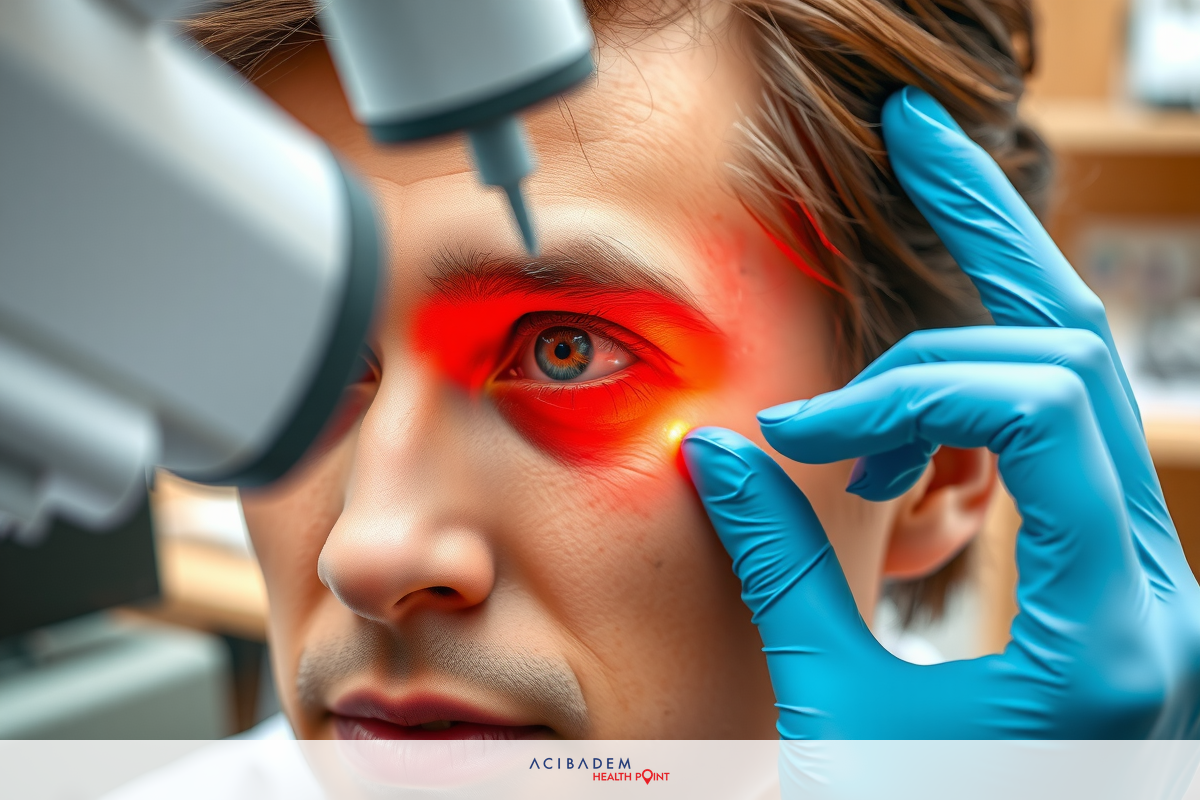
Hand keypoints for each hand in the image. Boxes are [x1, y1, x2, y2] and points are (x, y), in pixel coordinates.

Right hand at [682, 87, 1199, 737]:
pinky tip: (907, 420)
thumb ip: (781, 566)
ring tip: (875, 357)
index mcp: (1106, 628)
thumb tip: (713, 450)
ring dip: (973, 326)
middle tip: (912, 138)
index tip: (800, 440)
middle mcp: (1155, 590)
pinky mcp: (1108, 580)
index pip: (1039, 402)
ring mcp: (1142, 580)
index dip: (903, 386)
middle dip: (986, 234)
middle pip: (1080, 349)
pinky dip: (983, 391)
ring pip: (1082, 382)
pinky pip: (1067, 437)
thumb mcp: (836, 713)